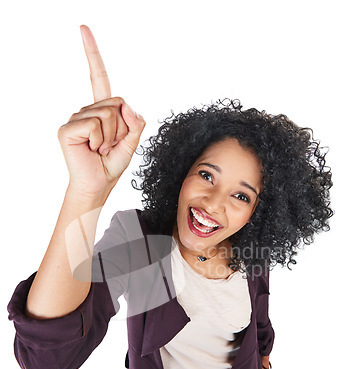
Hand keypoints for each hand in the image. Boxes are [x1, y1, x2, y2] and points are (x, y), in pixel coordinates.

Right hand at [57, 25, 145, 197]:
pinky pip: (95, 124)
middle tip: (111, 146)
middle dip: (122, 128)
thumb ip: (135, 123)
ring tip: (102, 149)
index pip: (98, 77)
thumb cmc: (110, 165)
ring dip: (112, 137)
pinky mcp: (68, 128)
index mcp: (101, 110)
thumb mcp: (131, 143)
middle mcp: (87, 110)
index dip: (92, 53)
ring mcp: (76, 118)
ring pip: (108, 114)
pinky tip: (93, 149)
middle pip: (117, 102)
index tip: (83, 29)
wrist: (97, 185)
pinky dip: (101, 140)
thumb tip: (127, 106)